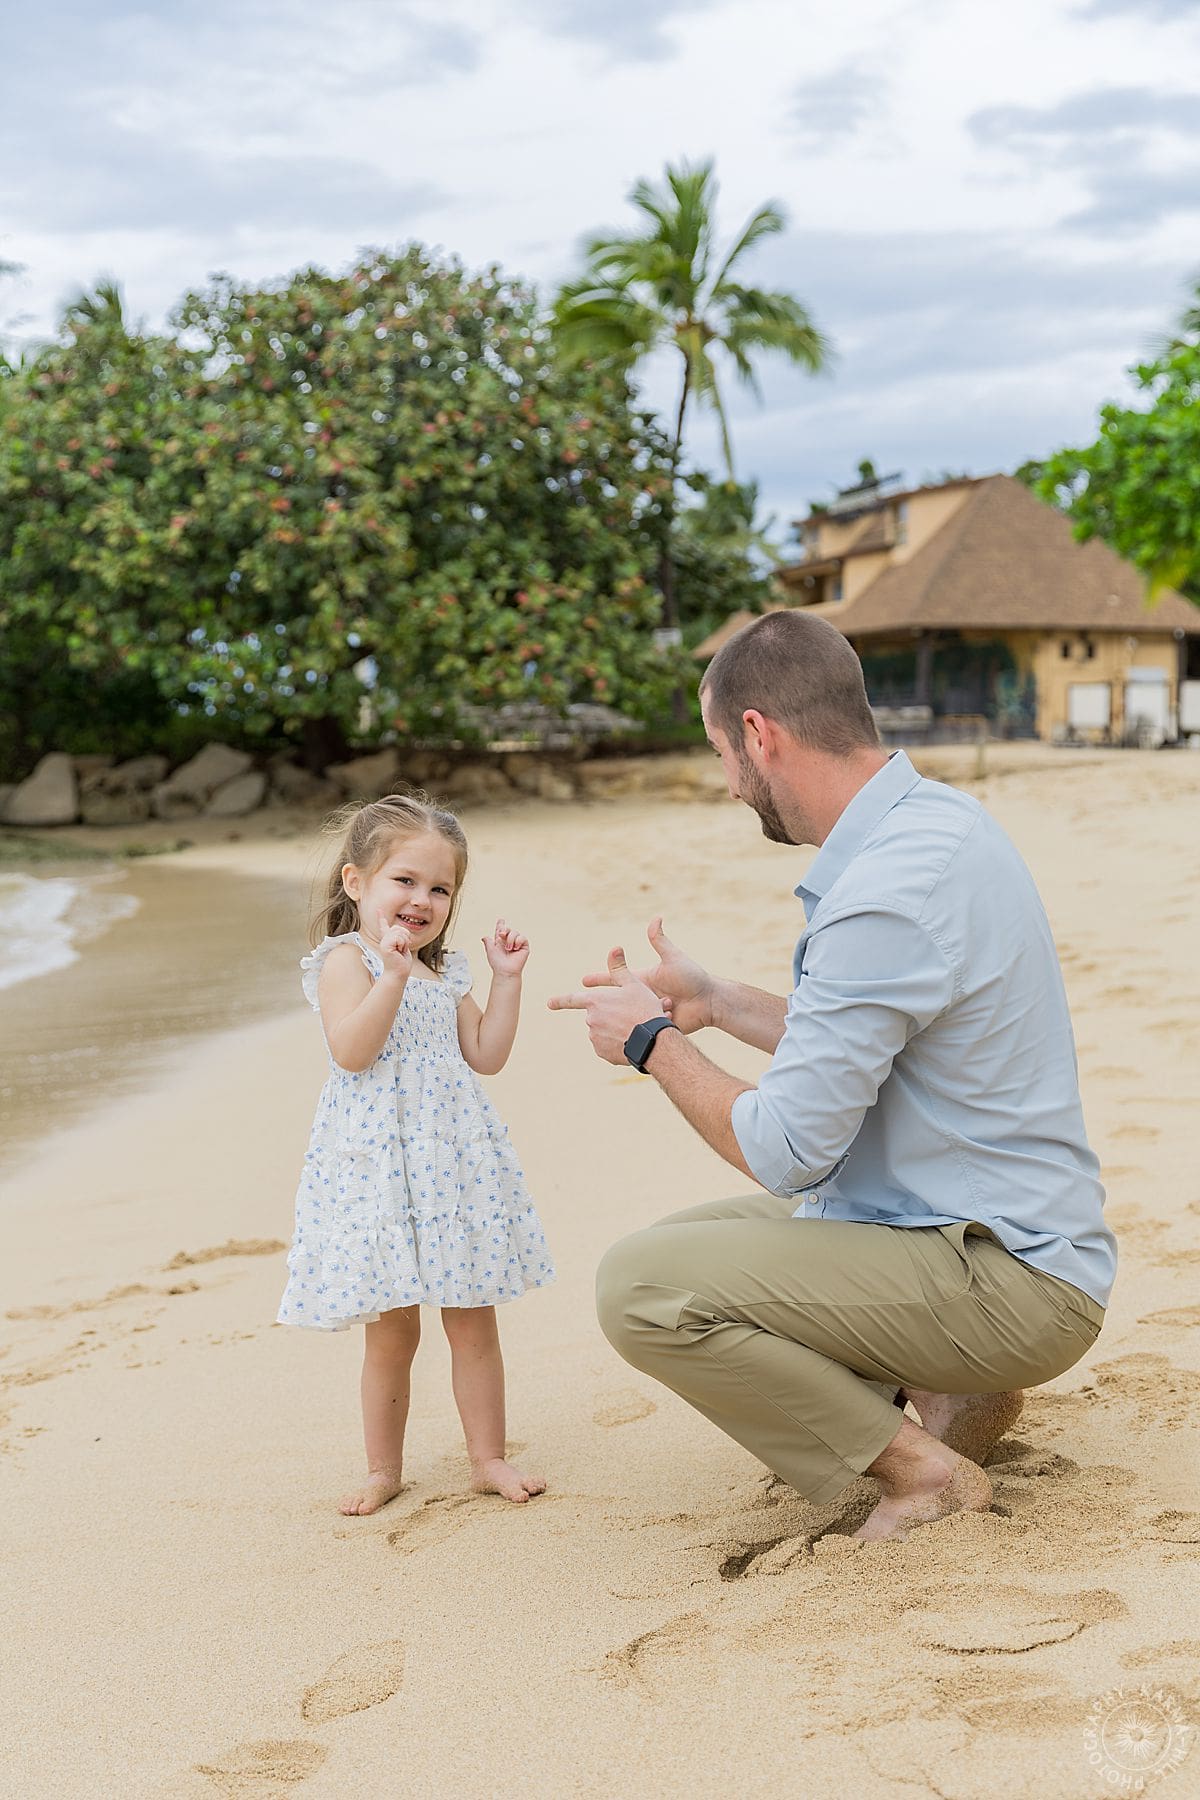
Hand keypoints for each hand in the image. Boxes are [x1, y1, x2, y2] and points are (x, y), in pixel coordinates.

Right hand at [377, 912, 413, 982]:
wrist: (398, 974)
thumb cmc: (402, 964)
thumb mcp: (404, 947)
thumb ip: (402, 938)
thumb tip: (404, 934)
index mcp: (388, 940)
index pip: (384, 926)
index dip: (381, 917)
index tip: (379, 910)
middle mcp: (384, 940)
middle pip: (398, 928)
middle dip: (405, 938)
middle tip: (402, 949)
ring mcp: (384, 942)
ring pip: (400, 933)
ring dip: (404, 943)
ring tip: (400, 951)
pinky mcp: (385, 946)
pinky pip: (399, 938)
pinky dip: (403, 945)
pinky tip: (398, 952)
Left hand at [483, 918, 529, 977]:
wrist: (505, 970)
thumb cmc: (497, 962)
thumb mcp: (490, 950)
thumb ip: (488, 942)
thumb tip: (484, 937)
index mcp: (500, 942)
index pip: (501, 931)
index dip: (501, 925)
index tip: (501, 920)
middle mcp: (509, 942)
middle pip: (508, 929)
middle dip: (504, 929)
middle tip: (501, 935)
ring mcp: (517, 944)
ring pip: (515, 932)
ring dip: (510, 939)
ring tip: (508, 949)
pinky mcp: (524, 946)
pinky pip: (522, 938)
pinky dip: (518, 941)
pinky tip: (515, 948)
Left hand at [548, 946, 666, 1064]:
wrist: (653, 1041)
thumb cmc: (644, 1009)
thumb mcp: (633, 984)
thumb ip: (619, 968)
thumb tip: (615, 948)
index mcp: (595, 1001)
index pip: (572, 1000)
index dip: (560, 1001)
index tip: (549, 1003)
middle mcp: (591, 1020)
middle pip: (596, 1015)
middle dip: (610, 1015)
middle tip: (630, 1015)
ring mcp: (595, 1037)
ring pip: (603, 1031)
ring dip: (614, 1029)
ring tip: (634, 1028)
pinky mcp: (602, 1053)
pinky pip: (607, 1045)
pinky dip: (616, 1043)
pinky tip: (631, 1040)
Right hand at [581, 916, 713, 1035]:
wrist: (709, 1002)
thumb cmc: (693, 978)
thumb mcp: (673, 959)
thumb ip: (661, 941)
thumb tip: (656, 917)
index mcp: (643, 980)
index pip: (616, 978)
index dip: (599, 979)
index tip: (583, 980)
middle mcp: (642, 997)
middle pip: (615, 1000)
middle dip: (599, 1004)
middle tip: (581, 1008)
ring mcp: (647, 1012)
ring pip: (626, 1016)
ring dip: (620, 1017)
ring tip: (606, 1023)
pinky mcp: (655, 1026)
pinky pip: (640, 1029)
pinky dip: (635, 1030)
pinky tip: (622, 1036)